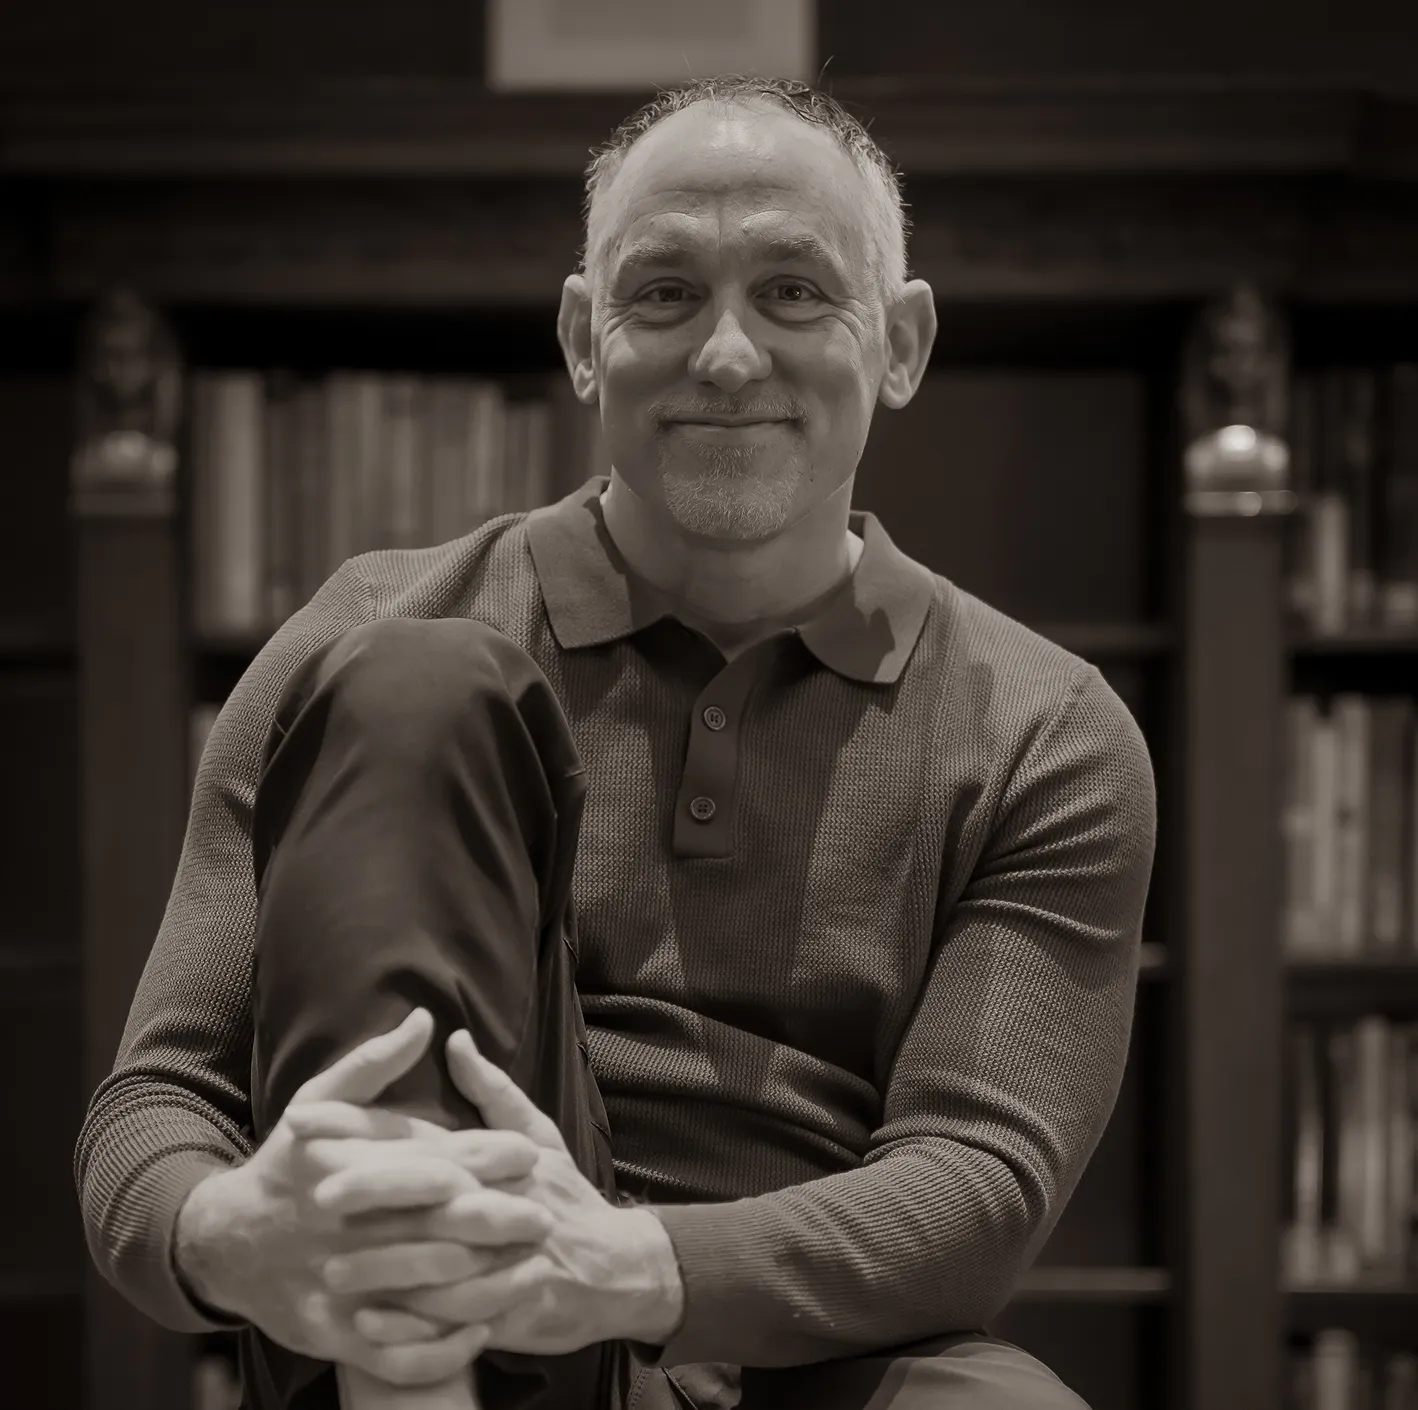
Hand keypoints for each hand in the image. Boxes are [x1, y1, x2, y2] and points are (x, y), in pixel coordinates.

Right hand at [175, 1009, 552, 1387]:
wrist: (223, 1242)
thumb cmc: (285, 1163)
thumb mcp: (319, 1102)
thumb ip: (375, 1063)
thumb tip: (426, 1020)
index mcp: (346, 1166)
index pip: (426, 1160)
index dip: (482, 1157)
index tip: (531, 1153)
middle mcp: (342, 1227)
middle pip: (431, 1227)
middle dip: (494, 1221)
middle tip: (545, 1217)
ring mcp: (335, 1286)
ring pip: (419, 1293)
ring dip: (480, 1287)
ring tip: (531, 1274)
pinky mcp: (329, 1334)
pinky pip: (390, 1354)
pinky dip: (436, 1349)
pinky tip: (477, 1333)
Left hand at [286, 1028, 684, 1356]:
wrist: (619, 1270)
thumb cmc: (564, 1197)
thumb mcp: (537, 1135)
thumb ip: (492, 1091)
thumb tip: (453, 1039)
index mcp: (498, 1155)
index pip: (422, 1135)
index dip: (363, 1127)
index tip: (306, 1121)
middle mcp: (503, 1199)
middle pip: (433, 1192)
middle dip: (375, 1191)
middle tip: (316, 1197)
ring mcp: (510, 1255)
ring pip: (441, 1259)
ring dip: (385, 1266)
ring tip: (329, 1272)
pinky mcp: (514, 1308)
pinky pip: (458, 1318)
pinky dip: (413, 1323)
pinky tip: (369, 1323)